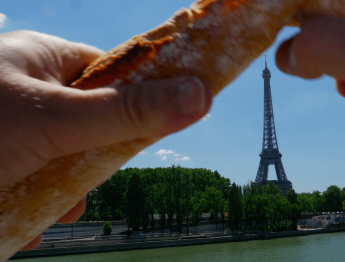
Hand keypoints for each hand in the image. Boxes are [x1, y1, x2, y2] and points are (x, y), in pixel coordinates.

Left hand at [0, 31, 211, 248]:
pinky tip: (27, 217)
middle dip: (93, 159)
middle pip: (91, 119)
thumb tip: (200, 95)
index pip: (110, 72)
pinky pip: (36, 176)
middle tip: (83, 182)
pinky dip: (37, 201)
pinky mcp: (4, 159)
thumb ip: (128, 111)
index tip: (152, 127)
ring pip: (64, 155)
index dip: (136, 99)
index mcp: (40, 59)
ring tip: (51, 209)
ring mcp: (13, 125)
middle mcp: (27, 87)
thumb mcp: (56, 122)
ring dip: (63, 189)